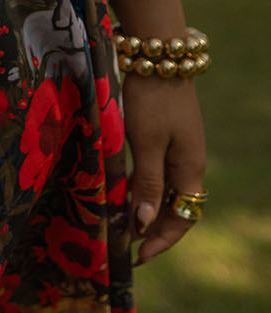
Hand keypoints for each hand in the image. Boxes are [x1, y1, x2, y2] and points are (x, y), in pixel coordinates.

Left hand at [121, 74, 206, 263]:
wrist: (159, 57)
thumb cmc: (152, 101)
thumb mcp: (147, 144)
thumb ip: (148, 183)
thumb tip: (146, 224)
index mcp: (190, 170)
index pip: (183, 219)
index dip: (163, 240)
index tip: (139, 256)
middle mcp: (190, 164)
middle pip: (176, 208)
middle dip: (154, 229)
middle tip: (127, 243)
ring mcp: (180, 149)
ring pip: (166, 190)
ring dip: (147, 208)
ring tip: (122, 222)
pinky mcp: (167, 135)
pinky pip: (158, 172)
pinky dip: (144, 186)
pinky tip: (124, 189)